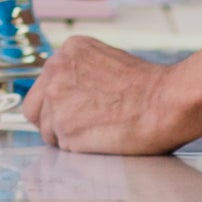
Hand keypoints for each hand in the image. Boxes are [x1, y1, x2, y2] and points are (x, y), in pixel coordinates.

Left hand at [20, 35, 197, 154]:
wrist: (167, 102)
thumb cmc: (149, 87)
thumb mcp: (107, 63)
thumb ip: (80, 74)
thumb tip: (70, 95)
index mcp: (67, 52)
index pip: (43, 86)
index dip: (58, 104)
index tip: (75, 111)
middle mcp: (55, 72)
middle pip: (34, 109)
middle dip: (52, 122)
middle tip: (79, 129)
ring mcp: (57, 101)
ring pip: (48, 132)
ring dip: (69, 138)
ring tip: (100, 133)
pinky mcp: (64, 129)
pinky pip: (64, 148)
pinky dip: (80, 150)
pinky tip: (103, 140)